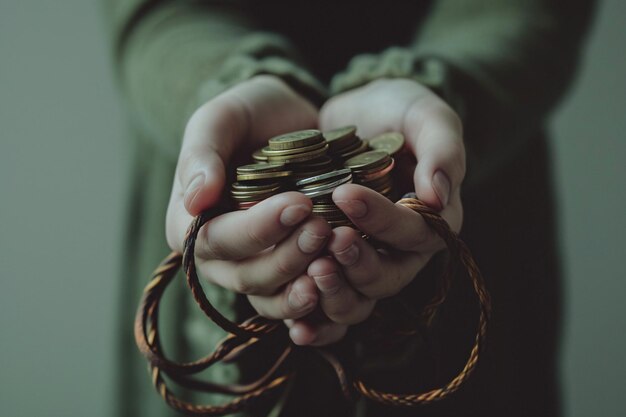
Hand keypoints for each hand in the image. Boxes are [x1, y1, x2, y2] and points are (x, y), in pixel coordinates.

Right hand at [165, 75, 329, 323]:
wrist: (289, 122)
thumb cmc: (248, 117)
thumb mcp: (219, 120)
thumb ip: (201, 155)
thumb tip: (197, 201)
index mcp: (192, 225)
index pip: (217, 241)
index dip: (257, 229)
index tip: (298, 203)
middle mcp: (221, 258)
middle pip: (248, 277)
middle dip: (287, 258)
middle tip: (323, 228)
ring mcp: (257, 270)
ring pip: (273, 299)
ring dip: (304, 289)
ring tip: (334, 263)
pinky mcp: (291, 274)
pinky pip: (300, 306)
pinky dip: (319, 306)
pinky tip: (341, 290)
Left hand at [287, 78, 464, 344]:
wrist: (359, 116)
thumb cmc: (399, 111)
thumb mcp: (426, 116)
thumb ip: (441, 149)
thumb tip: (438, 196)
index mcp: (432, 221)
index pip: (414, 233)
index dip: (383, 221)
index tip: (346, 193)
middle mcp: (401, 251)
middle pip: (386, 278)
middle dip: (356, 266)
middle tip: (325, 243)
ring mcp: (366, 261)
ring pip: (358, 300)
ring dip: (334, 295)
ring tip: (306, 275)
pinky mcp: (333, 264)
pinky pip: (327, 304)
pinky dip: (314, 318)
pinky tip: (295, 325)